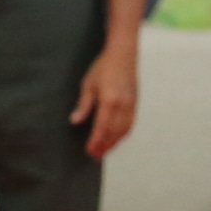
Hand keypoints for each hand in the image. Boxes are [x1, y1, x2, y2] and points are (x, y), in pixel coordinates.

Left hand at [70, 40, 139, 157]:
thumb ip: (84, 105)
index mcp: (110, 100)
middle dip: (105, 145)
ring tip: (104, 151)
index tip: (89, 150)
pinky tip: (115, 139)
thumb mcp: (88, 84)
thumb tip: (75, 121)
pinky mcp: (135, 103)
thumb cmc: (103, 68)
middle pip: (114, 132)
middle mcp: (123, 105)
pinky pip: (130, 124)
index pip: (102, 127)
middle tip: (94, 156)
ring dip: (114, 142)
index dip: (96, 141)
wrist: (123, 55)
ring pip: (124, 130)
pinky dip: (123, 134)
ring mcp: (131, 104)